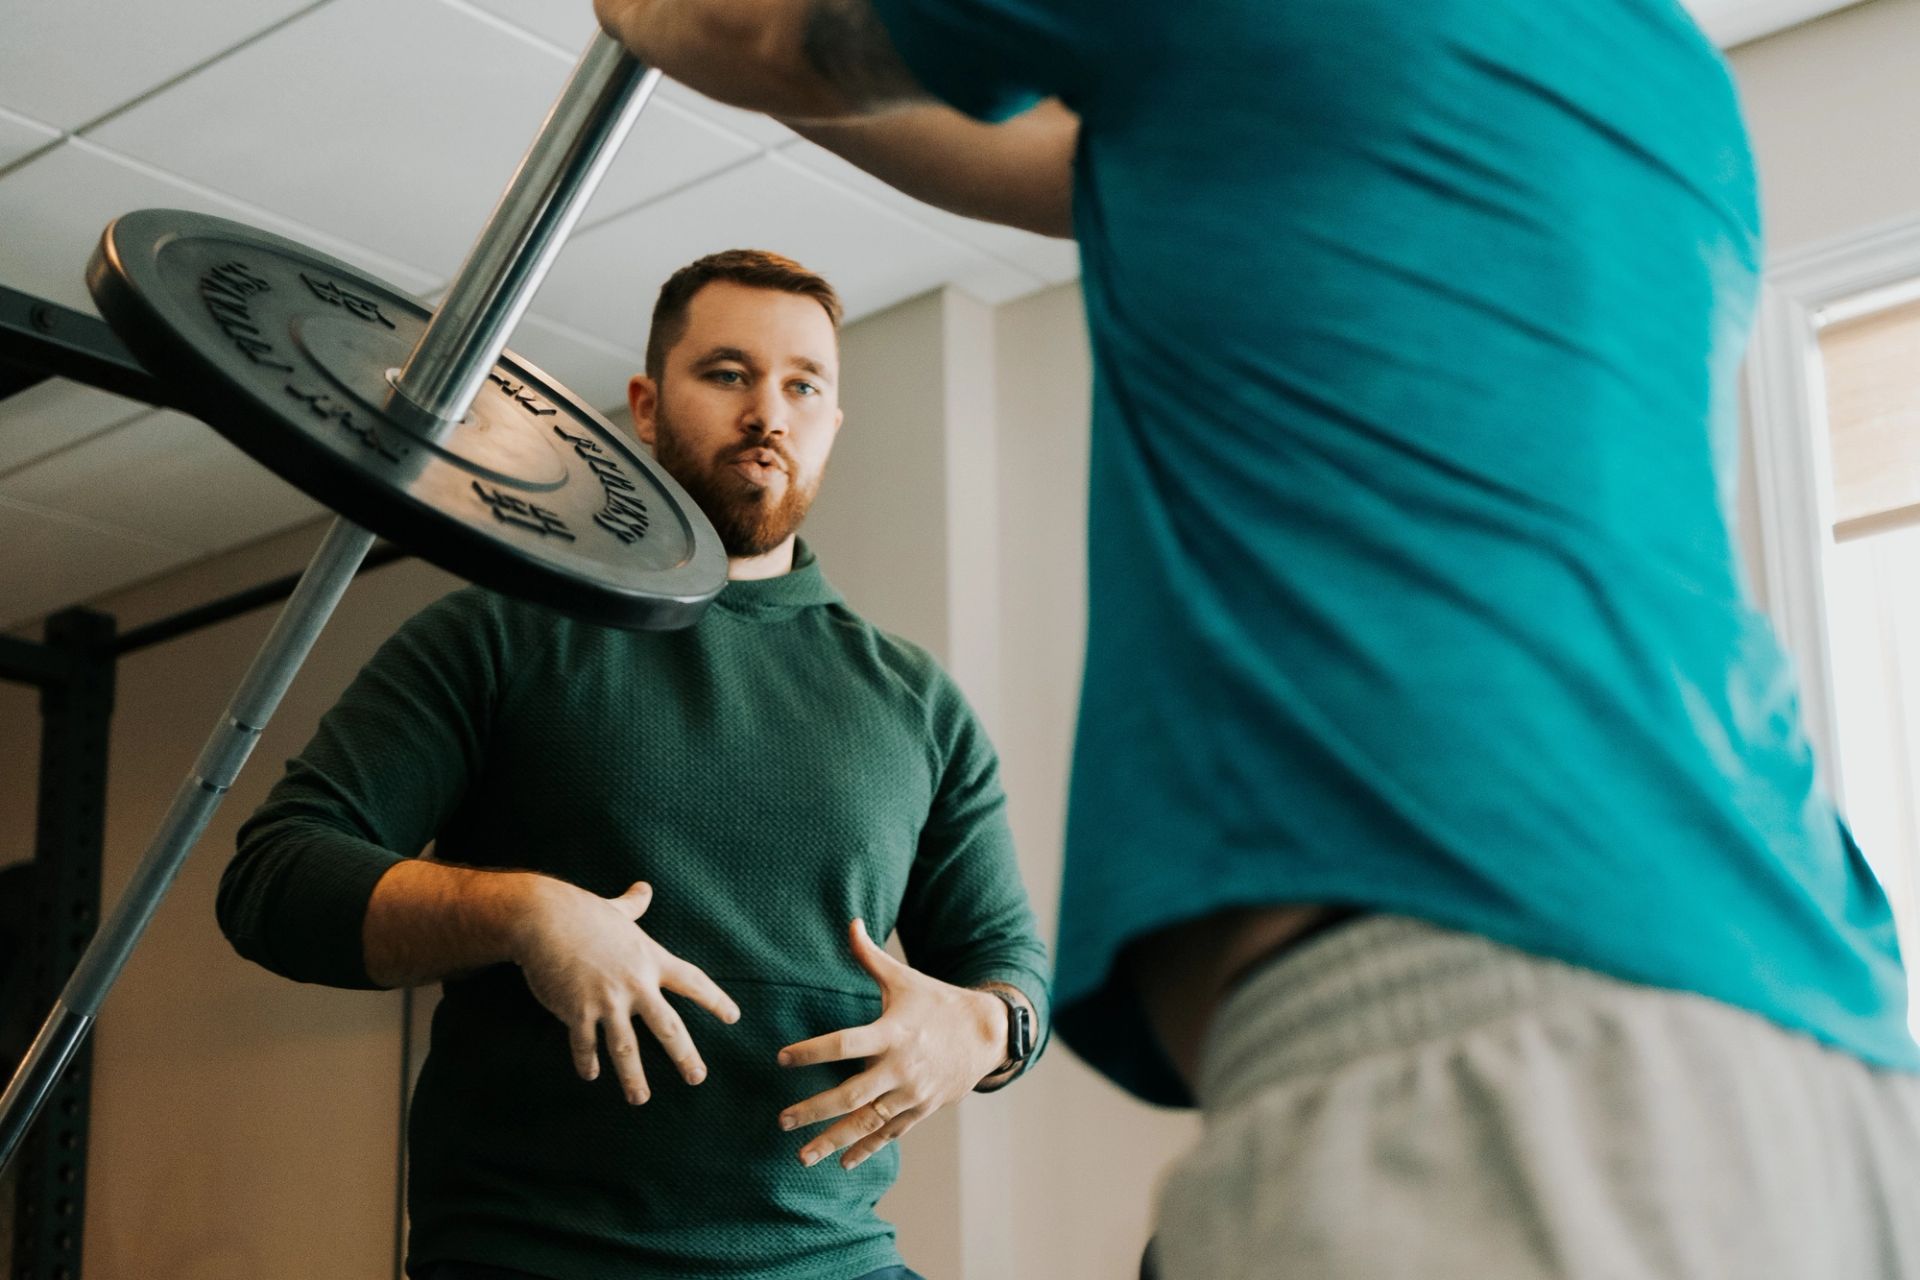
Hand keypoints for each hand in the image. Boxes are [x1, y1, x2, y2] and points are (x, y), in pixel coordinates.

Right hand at [510, 878, 739, 1103]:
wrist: (543, 919)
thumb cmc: (580, 911)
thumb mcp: (615, 910)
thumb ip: (633, 905)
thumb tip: (643, 888)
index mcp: (650, 959)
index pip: (692, 982)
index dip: (715, 1000)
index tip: (734, 1018)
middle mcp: (635, 984)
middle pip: (668, 1028)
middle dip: (684, 1056)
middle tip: (697, 1078)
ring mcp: (607, 1001)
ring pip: (626, 1049)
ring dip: (634, 1078)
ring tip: (640, 1099)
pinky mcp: (577, 1011)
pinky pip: (586, 1045)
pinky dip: (588, 1063)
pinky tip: (590, 1075)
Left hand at [776, 919, 1005, 1169]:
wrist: (987, 1034)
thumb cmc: (937, 1002)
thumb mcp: (905, 978)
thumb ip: (870, 956)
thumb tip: (851, 922)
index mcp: (893, 1032)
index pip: (845, 1044)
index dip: (812, 1051)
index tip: (781, 1058)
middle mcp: (901, 1067)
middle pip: (851, 1095)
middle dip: (813, 1110)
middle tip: (781, 1121)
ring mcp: (912, 1093)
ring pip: (867, 1122)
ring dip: (833, 1140)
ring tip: (801, 1156)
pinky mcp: (921, 1109)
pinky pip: (889, 1134)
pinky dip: (866, 1149)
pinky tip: (842, 1162)